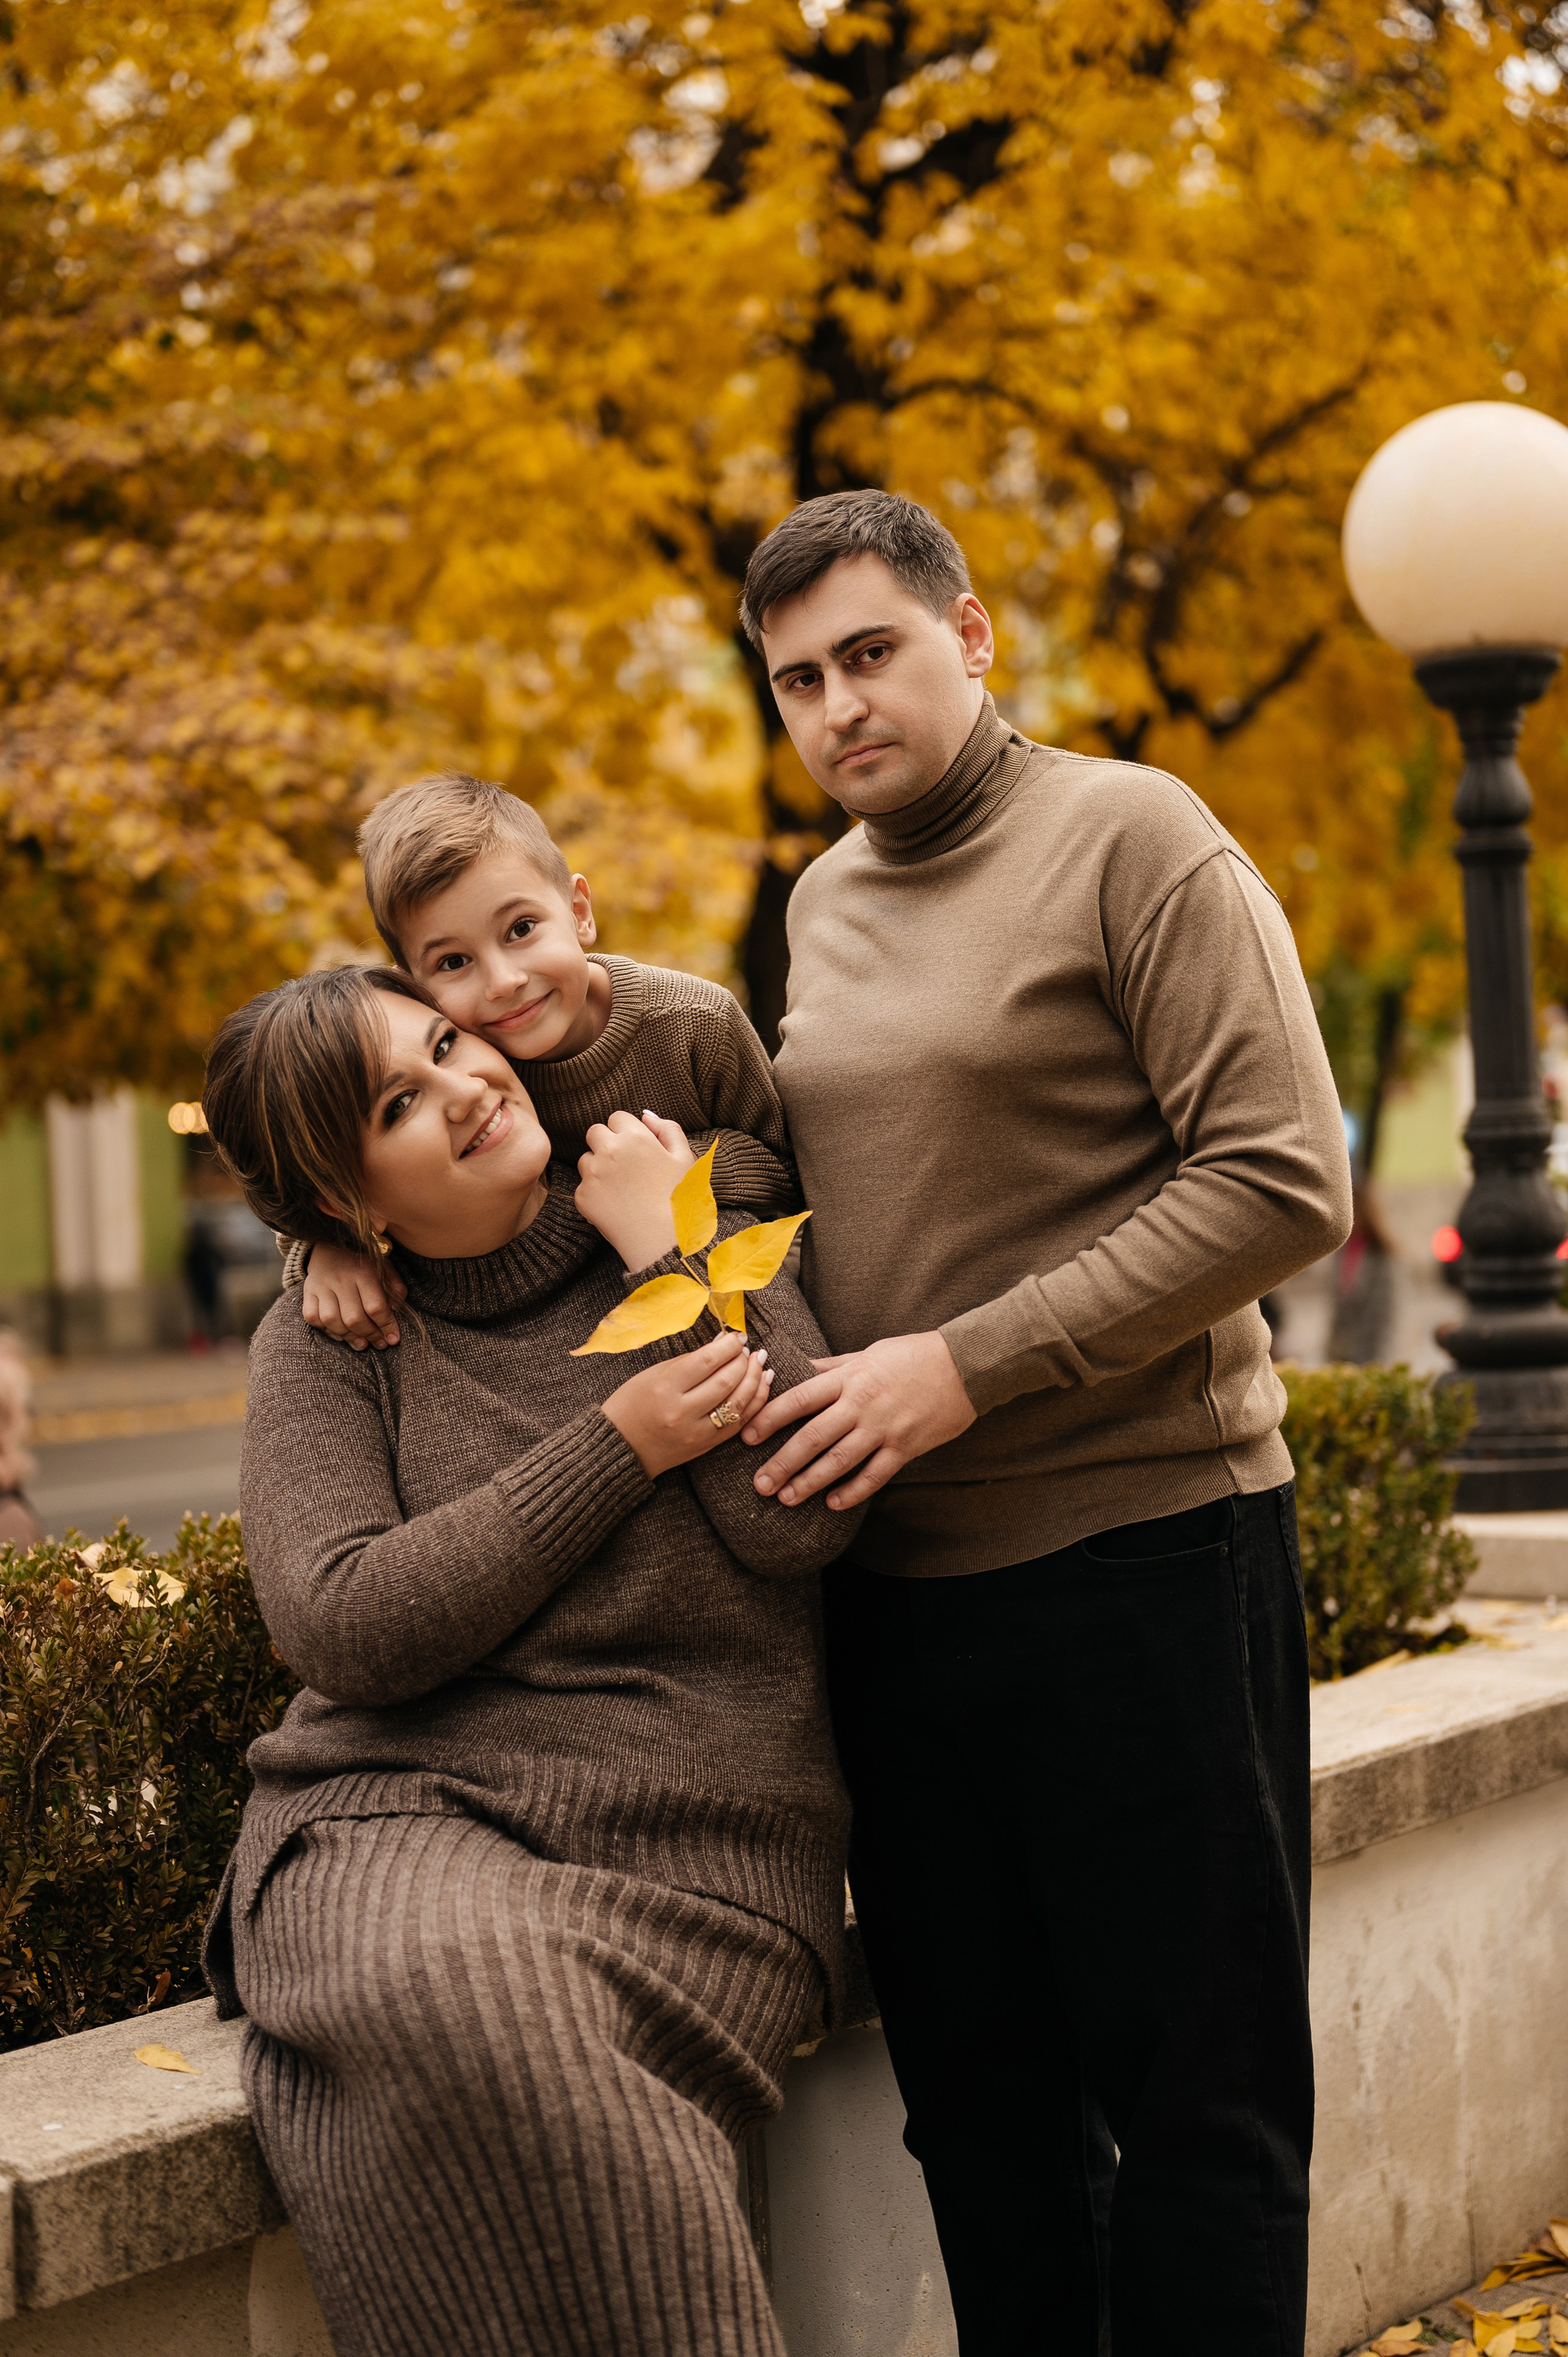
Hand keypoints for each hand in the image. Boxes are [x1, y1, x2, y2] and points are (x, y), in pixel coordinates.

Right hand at [301, 1243, 406, 1349]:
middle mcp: (341, 1280)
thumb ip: (395, 1289)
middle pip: (354, 1317)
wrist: (330, 1247)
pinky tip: (340, 1334)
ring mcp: (322, 1286)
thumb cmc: (362, 1264)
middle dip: (370, 1335)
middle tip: (380, 1344)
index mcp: (364, 1272)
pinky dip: (326, 1330)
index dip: (386, 1326)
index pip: (375, 1306)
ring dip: (348, 1337)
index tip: (393, 1338)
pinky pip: (312, 1317)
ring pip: (331, 1320)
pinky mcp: (308, 1292)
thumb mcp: (384, 1269)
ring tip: (362, 1344)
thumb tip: (396, 1312)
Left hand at [576, 1110, 694, 1270]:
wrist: (664, 1242)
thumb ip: (668, 1129)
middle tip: (625, 1166)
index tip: (636, 1149)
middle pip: (594, 1132)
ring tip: (621, 1188)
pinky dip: (594, 1193)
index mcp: (635, 1137)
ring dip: (598, 1167)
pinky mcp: (582, 1197)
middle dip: (606, 1143)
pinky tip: (615, 1205)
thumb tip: (645, 1115)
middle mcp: (609, 1151)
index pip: (617, 1117)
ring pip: (586, 1159)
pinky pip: (582, 1186)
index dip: (627, 1132)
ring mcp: (592, 1174)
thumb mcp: (686, 1158)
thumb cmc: (681, 1199)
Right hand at [602, 1331, 773, 1478]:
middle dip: (743, 1361)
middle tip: (748, 1349)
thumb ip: (690, 1360)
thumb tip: (722, 1343)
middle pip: (726, 1381)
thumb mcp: (654, 1374)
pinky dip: (754, 1401)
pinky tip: (761, 1384)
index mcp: (666, 1388)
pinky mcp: (707, 1445)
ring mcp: (697, 1432)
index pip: (707, 1361)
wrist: (622, 1447)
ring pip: (738, 1403)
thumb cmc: (633, 1403)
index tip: (737, 1337)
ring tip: (759, 1363)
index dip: (728, 1346)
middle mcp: (683, 1412)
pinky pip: (740, 1422)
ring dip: (754, 1379)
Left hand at [742, 1330, 976, 1510]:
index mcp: (850, 1378)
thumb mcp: (868, 1353)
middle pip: (813, 1437)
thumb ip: (832, 1366)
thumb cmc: (914, 1355)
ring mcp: (884, 1428)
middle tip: (760, 1484)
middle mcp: (862, 1404)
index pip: (800, 1399)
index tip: (747, 1435)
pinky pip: (874, 1475)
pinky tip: (832, 1504)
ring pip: (839, 1461)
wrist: (966, 1366)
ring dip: (809, 1482)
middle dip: (782, 1462)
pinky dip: (852, 1492)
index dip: (770, 1418)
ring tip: (786, 1498)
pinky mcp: (906, 1448)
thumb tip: (797, 1367)